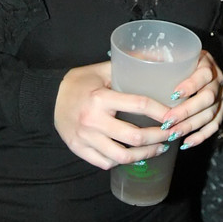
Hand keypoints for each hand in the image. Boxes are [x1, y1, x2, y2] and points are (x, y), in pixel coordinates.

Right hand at [54, 52, 222, 169]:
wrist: (48, 97)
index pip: (139, 105)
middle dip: (159, 137)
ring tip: (159, 148)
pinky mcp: (79, 149)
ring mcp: (85, 138)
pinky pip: (105, 162)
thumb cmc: (80, 82)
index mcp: (101, 97)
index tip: (174, 114)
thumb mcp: (103, 70)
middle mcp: (93, 120)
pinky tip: (133, 155)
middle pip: (134, 137)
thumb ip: (129, 67)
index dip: (161, 111)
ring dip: (145, 154)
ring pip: (122, 156)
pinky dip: (122, 161)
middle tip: (172, 134)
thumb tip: (158, 59)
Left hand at [160, 50, 222, 150]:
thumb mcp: (169, 54)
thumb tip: (131, 62)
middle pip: (208, 98)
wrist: (195, 66)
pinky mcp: (220, 110)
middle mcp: (217, 79)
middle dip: (187, 111)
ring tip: (172, 134)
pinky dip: (201, 136)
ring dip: (191, 126)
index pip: (204, 74)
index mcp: (206, 62)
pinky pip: (214, 126)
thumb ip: (156, 56)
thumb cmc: (176, 61)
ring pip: (211, 114)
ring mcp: (221, 96)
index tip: (174, 94)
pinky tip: (187, 142)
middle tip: (167, 121)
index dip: (191, 85)